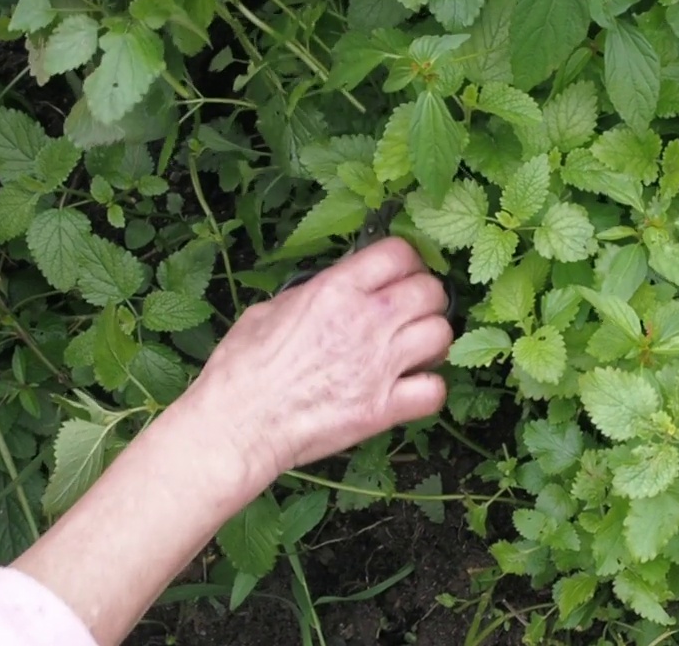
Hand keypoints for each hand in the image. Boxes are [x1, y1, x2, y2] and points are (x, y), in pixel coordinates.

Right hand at [184, 237, 452, 483]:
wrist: (237, 426)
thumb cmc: (242, 369)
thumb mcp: (270, 310)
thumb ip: (314, 294)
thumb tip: (334, 289)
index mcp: (336, 290)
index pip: (399, 253)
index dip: (408, 262)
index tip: (404, 274)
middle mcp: (366, 320)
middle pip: (430, 291)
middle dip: (427, 298)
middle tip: (414, 312)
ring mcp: (379, 365)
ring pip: (441, 334)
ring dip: (433, 340)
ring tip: (416, 350)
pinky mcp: (383, 408)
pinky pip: (434, 390)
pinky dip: (430, 389)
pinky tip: (412, 389)